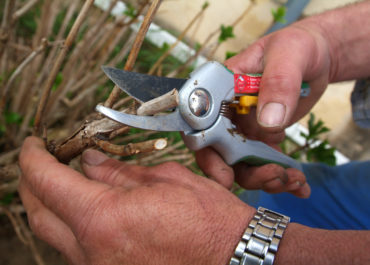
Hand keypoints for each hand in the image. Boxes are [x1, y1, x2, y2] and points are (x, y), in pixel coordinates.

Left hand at [19, 137, 254, 264]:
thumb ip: (119, 171)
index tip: (34, 145)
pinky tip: (89, 207)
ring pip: (55, 233)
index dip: (34, 158)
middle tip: (42, 160)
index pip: (48, 182)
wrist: (233, 258)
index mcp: (106, 219)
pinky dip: (73, 223)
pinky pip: (76, 247)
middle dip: (33, 181)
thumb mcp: (165, 181)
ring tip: (65, 180)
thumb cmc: (208, 218)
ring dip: (53, 203)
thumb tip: (91, 161)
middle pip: (39, 212)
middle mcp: (93, 251)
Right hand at [196, 22, 333, 197]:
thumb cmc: (296, 46)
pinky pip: (267, 162)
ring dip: (267, 178)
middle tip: (275, 176)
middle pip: (222, 153)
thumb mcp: (288, 55)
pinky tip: (301, 187)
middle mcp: (228, 113)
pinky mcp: (264, 137)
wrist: (316, 57)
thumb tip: (267, 123)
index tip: (224, 177)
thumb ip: (277, 83)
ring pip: (245, 163)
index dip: (207, 153)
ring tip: (296, 179)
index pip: (202, 125)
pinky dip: (283, 178)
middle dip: (245, 172)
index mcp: (221, 90)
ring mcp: (246, 128)